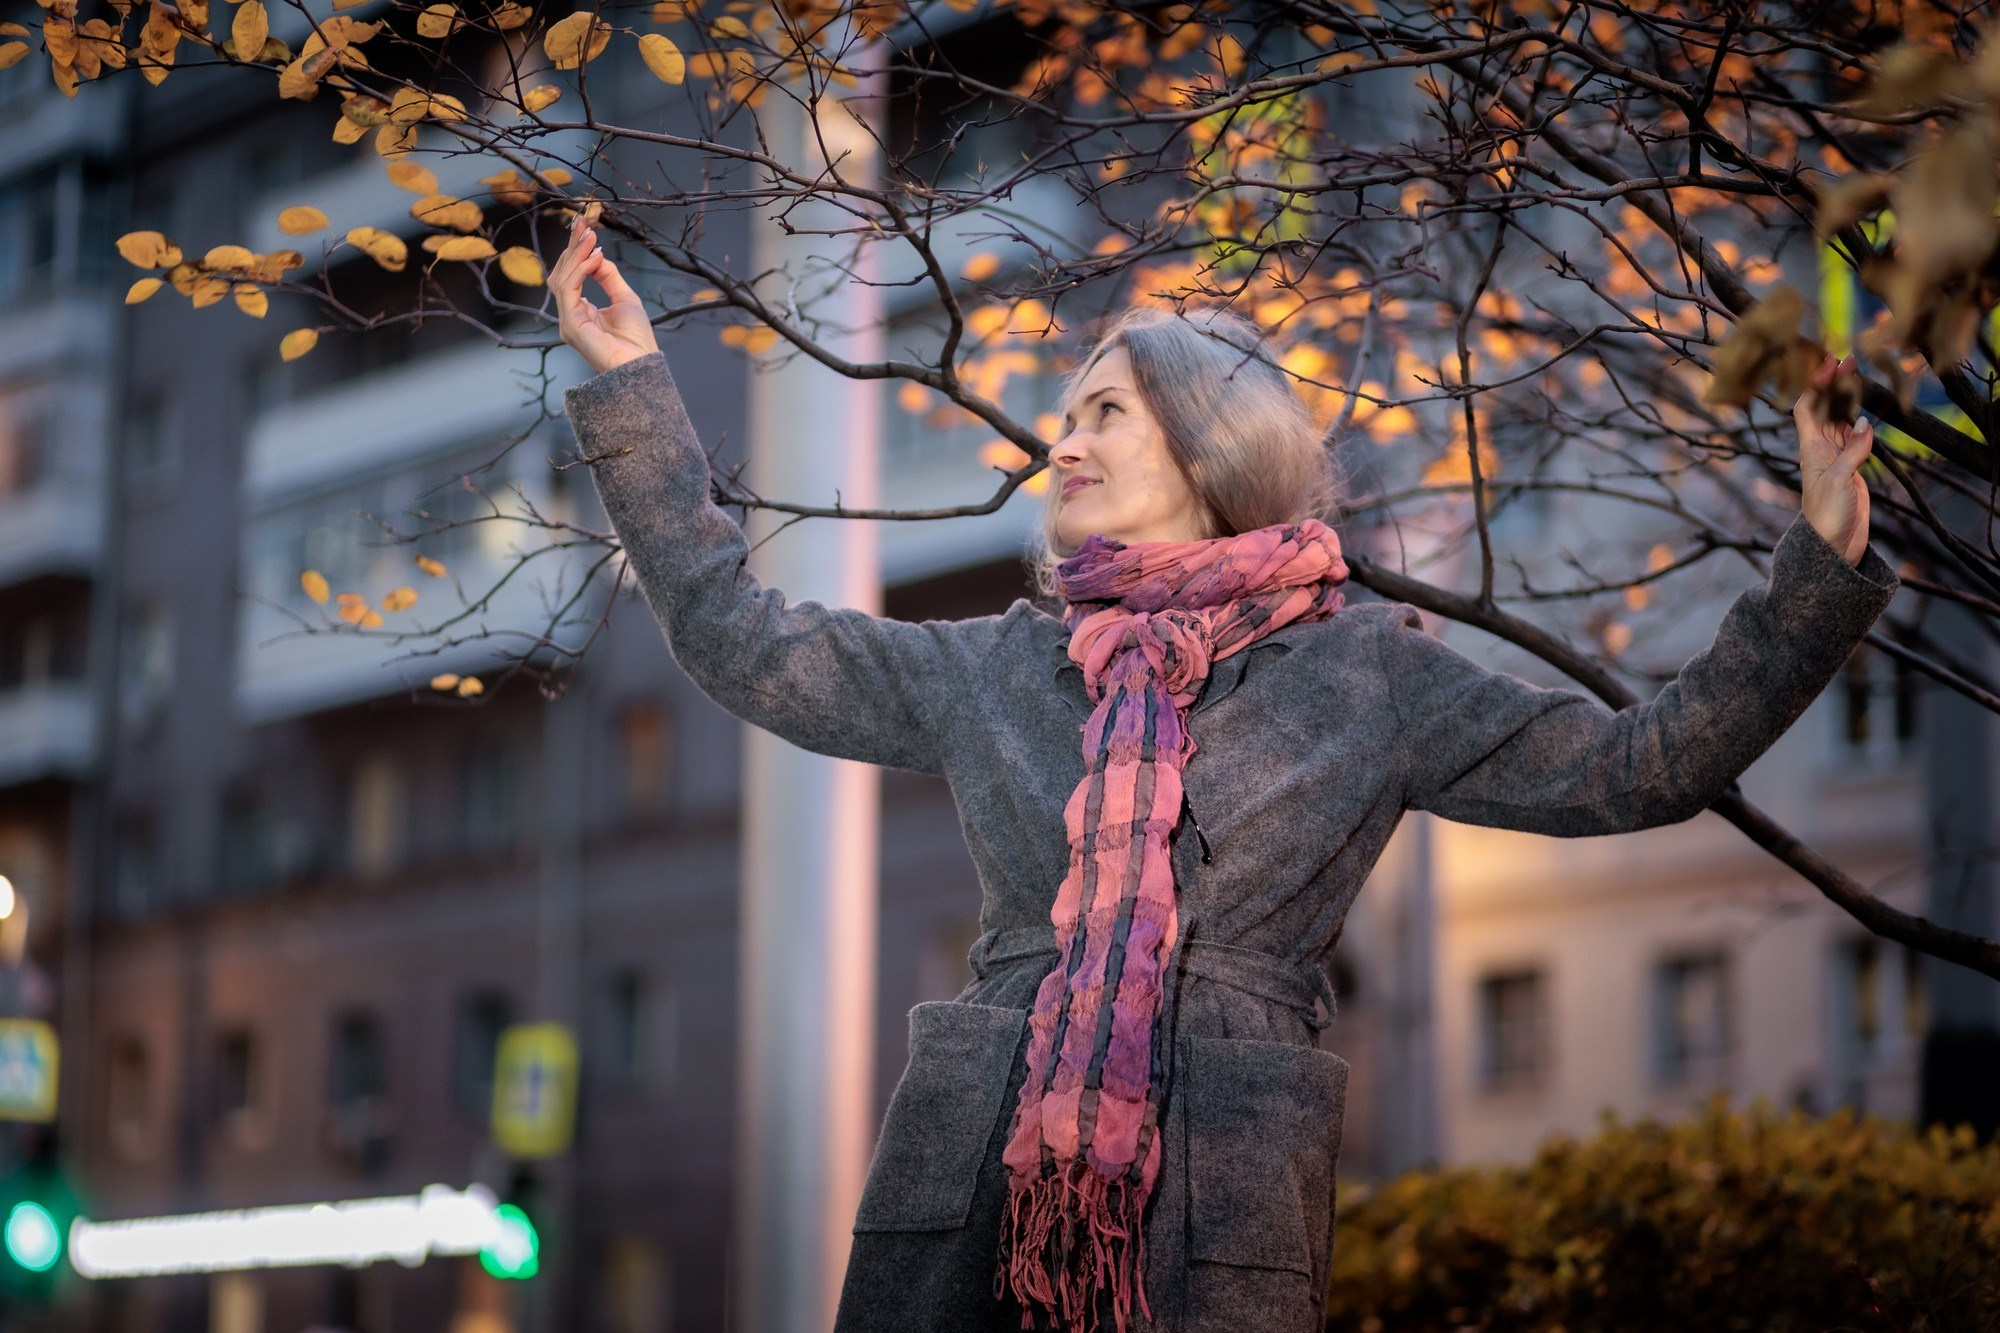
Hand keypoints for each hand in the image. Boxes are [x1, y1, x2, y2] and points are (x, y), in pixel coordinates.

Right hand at [551, 213, 659, 376]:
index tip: (583, 227)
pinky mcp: (570, 325)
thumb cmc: (636, 340)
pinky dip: (580, 270)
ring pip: (562, 279)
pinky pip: (568, 290)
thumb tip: (596, 255)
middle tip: (583, 225)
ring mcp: (567, 321)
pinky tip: (593, 257)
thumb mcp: (624, 298)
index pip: (571, 275)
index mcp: (580, 311)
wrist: (641, 365)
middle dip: (572, 248)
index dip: (575, 251)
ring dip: (576, 255)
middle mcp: (570, 315)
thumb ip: (608, 276)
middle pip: (562, 274)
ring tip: (590, 237)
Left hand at [1792, 352, 1872, 566]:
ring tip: (1859, 375)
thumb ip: (1853, 450)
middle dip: (1835, 384)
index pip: (1807, 407)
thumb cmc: (1828, 516)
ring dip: (1848, 399)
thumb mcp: (1840, 480)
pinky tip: (1868, 410)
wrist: (1834, 547)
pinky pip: (1855, 438)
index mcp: (1810, 449)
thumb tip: (1865, 423)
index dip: (1814, 384)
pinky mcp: (1851, 469)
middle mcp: (1820, 450)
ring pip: (1841, 420)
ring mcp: (1836, 459)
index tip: (1828, 363)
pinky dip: (1861, 422)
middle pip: (1825, 409)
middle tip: (1851, 360)